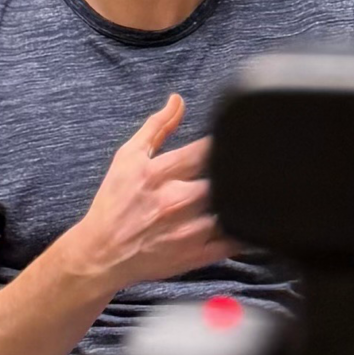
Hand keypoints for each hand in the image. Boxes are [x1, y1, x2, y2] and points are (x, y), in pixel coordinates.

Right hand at [67, 93, 233, 291]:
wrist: (100, 253)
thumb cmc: (114, 202)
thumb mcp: (127, 158)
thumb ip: (156, 127)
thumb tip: (178, 99)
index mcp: (159, 173)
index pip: (207, 150)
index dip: (227, 143)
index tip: (239, 141)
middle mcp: (176, 200)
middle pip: (223, 178)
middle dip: (237, 170)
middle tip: (249, 166)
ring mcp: (188, 230)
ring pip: (233, 208)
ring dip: (244, 199)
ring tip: (253, 190)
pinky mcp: (197, 255)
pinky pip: (235, 241)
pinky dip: (248, 231)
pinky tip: (252, 220)